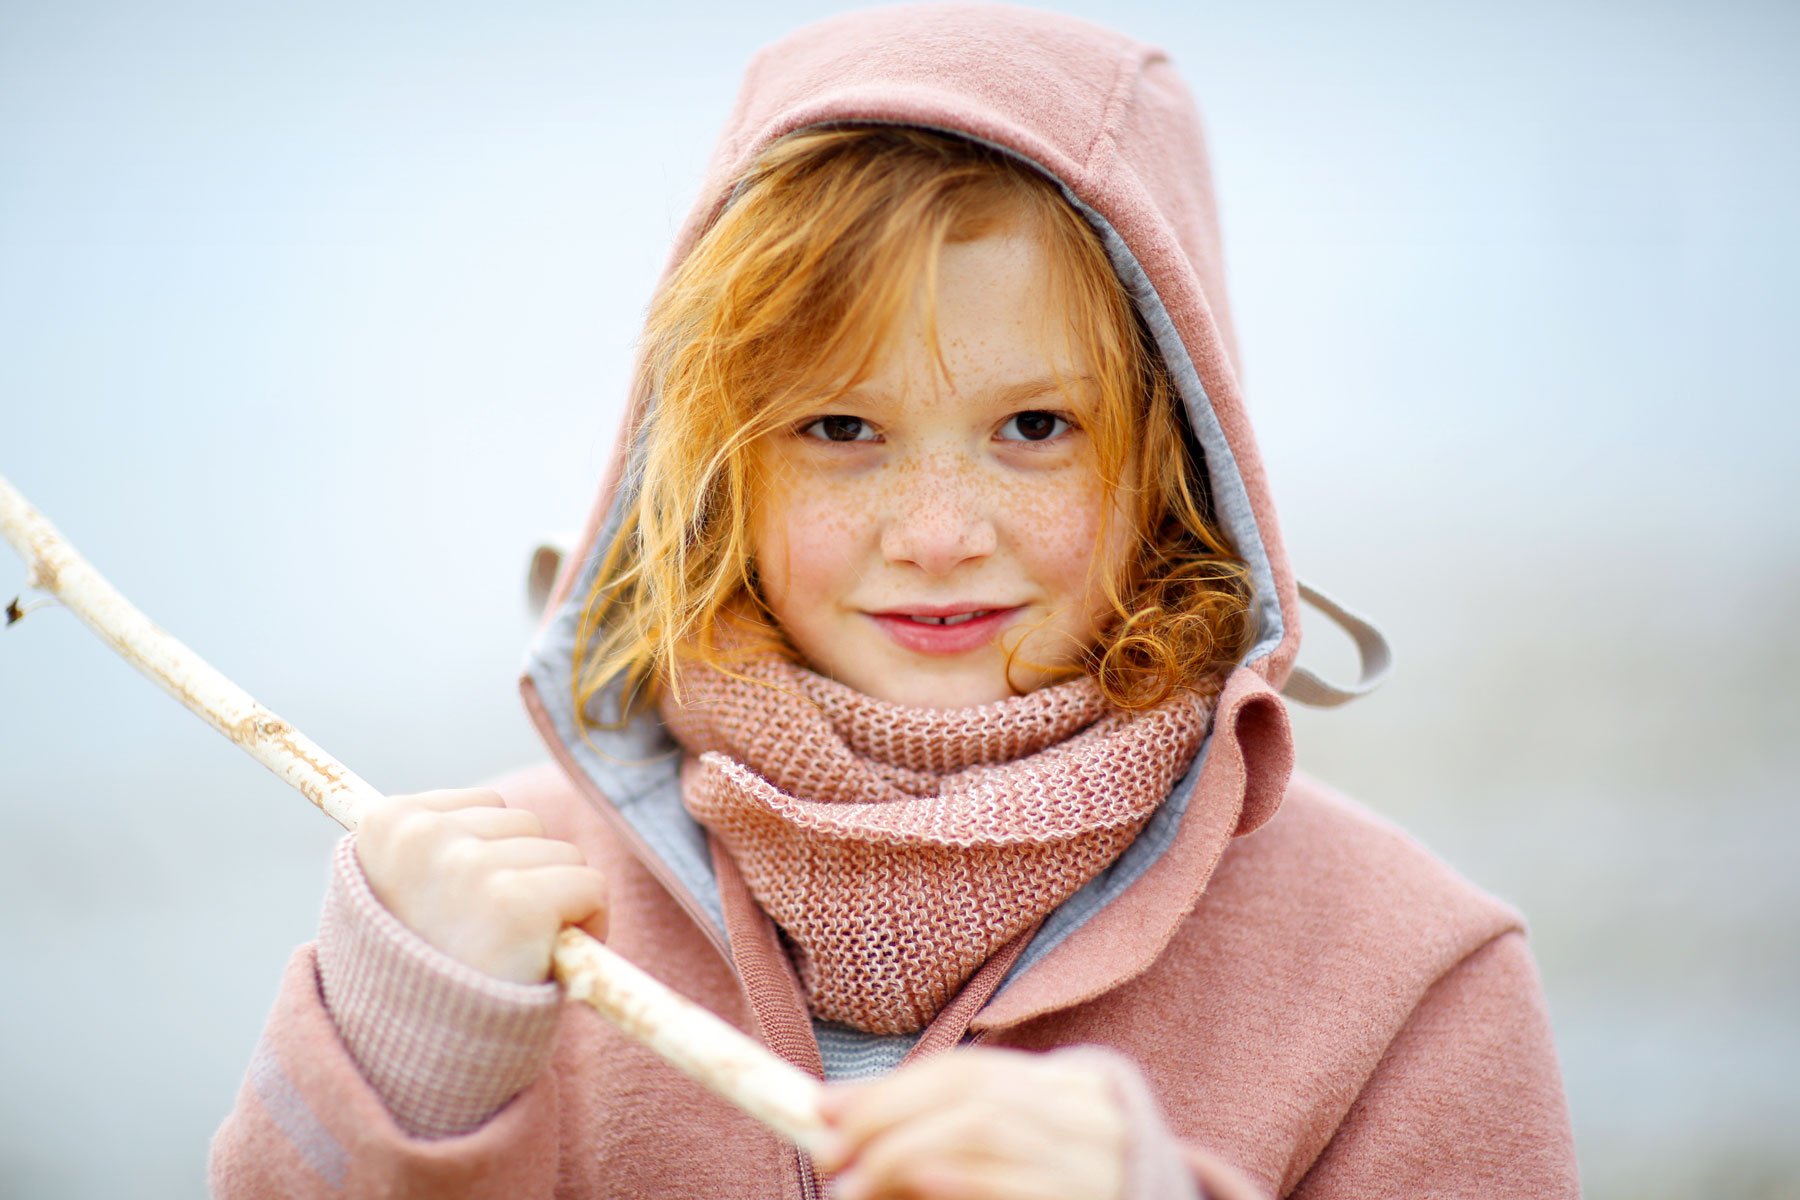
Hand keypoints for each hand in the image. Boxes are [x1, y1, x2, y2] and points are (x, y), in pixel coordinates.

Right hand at [354, 788, 607, 984]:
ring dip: (554, 901)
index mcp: (386, 825)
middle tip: (488, 938)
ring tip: (509, 952)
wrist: (423, 1065)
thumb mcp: (398, 899)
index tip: (459, 909)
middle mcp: (423, 839)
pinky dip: (588, 924)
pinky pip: (591, 886)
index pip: (484, 807)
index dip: (489, 860)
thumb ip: (425, 850)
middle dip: (525, 876)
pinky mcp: (519, 904)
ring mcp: (470, 869)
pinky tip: (542, 960)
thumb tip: (407, 782)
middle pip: (525, 825)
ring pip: (562, 853)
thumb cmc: (421, 980)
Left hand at [815, 1046, 1127, 1199]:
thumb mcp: (1009, 1146)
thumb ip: (935, 1126)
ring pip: (988, 1134)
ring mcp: (1093, 1169)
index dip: (891, 1088)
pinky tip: (922, 1183)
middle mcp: (1086, 1121)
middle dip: (888, 1120)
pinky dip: (960, 1180)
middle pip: (975, 1098)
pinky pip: (1015, 1186)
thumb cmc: (1055, 1189)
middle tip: (827, 1154)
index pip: (968, 1074)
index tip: (823, 1109)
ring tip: (851, 1187)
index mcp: (1070, 1091)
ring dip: (905, 1154)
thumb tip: (831, 1115)